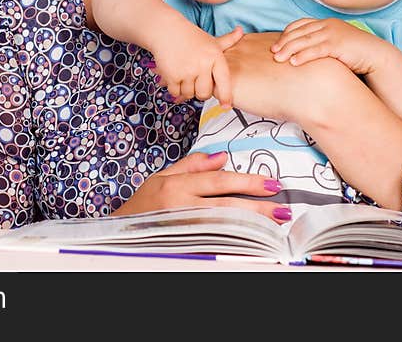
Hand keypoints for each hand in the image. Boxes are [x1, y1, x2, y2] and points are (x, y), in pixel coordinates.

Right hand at [111, 152, 292, 223]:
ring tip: (274, 224)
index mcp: (176, 186)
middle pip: (226, 206)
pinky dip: (236, 239)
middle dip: (257, 207)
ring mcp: (184, 228)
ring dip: (251, 225)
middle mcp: (181, 207)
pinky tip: (252, 239)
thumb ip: (191, 165)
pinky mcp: (186, 244)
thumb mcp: (162, 176)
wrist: (120, 232)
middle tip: (282, 208)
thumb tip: (221, 158)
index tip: (271, 184)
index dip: (247, 182)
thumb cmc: (142, 203)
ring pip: (224, 226)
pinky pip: (216, 241)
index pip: (218, 181)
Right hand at [150, 23, 243, 106]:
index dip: (225, 96)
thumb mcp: (211, 40)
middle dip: (200, 92)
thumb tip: (241, 30)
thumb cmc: (190, 37)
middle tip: (196, 82)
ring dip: (186, 89)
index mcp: (215, 56)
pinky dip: (174, 88)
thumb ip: (228, 40)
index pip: (223, 81)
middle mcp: (203, 64)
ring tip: (184, 75)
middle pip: (205, 93)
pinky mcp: (172, 76)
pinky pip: (176, 92)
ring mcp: (187, 71)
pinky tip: (175, 76)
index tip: (226, 106)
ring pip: (189, 94)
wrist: (166, 31)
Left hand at [271, 18, 390, 74]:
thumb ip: (320, 44)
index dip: (286, 34)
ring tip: (278, 59)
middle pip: (299, 32)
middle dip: (284, 42)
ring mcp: (332, 34)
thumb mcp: (335, 44)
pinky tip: (293, 63)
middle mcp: (327, 25)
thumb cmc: (355, 53)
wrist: (376, 56)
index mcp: (326, 23)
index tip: (276, 44)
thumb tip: (302, 53)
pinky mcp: (337, 45)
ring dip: (289, 49)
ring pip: (304, 40)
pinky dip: (303, 56)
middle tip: (272, 52)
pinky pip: (316, 50)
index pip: (300, 25)